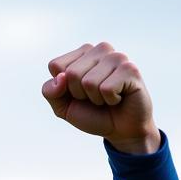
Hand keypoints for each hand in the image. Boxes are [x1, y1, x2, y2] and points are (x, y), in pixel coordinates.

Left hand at [41, 43, 159, 153]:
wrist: (120, 130)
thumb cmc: (92, 114)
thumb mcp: (63, 106)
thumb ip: (50, 92)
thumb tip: (61, 77)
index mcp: (82, 53)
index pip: (55, 66)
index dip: (63, 88)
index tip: (79, 94)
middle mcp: (100, 49)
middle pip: (71, 73)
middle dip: (79, 94)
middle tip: (95, 98)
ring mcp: (116, 57)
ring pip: (89, 82)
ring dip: (95, 99)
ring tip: (107, 97)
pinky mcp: (130, 69)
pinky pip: (107, 89)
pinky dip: (110, 100)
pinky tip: (119, 97)